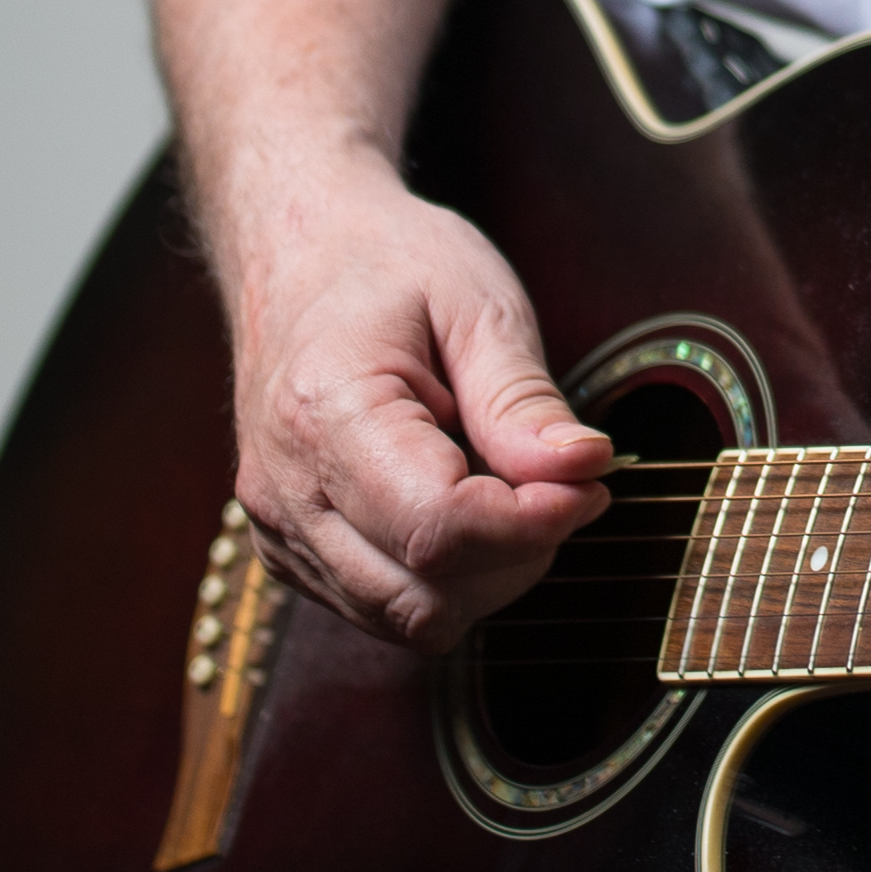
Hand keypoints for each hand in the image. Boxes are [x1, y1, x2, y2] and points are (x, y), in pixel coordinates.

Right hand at [205, 159, 612, 648]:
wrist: (298, 252)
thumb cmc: (388, 265)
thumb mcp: (477, 304)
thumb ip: (524, 400)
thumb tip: (583, 471)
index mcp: (324, 414)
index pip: (437, 528)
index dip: (531, 524)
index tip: (590, 482)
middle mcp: (286, 491)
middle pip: (424, 596)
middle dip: (516, 555)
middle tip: (559, 478)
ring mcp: (280, 530)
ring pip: (408, 619)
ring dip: (485, 575)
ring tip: (506, 482)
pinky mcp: (291, 551)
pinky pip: (384, 606)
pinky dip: (445, 576)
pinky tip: (463, 500)